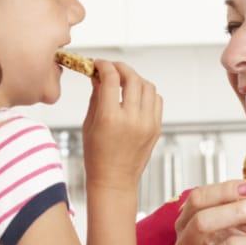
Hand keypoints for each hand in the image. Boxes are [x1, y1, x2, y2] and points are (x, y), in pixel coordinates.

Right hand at [82, 59, 161, 194]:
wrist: (114, 181)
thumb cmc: (97, 157)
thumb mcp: (89, 124)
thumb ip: (96, 96)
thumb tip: (98, 76)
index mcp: (110, 118)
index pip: (111, 78)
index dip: (104, 66)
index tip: (98, 64)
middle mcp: (132, 119)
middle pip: (132, 78)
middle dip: (121, 68)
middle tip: (111, 68)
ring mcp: (147, 124)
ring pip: (148, 86)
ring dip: (135, 78)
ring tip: (124, 81)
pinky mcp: (156, 128)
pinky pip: (156, 100)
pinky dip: (146, 92)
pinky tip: (135, 95)